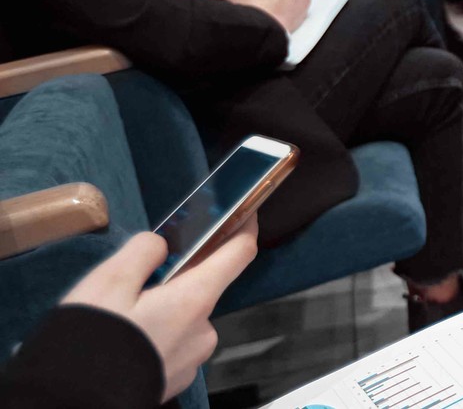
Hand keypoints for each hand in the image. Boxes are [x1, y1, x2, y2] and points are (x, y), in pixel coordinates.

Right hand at [62, 218, 258, 402]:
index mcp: (195, 300)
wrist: (75, 400)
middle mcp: (204, 331)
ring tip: (122, 319)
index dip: (244, 229)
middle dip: (176, 281)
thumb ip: (144, 251)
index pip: (239, 254)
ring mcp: (192, 359)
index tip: (245, 214)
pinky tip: (126, 343)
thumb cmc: (93, 338)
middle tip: (134, 285)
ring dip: (163, 312)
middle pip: (202, 290)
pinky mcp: (176, 380)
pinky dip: (155, 338)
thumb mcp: (110, 280)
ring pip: (184, 320)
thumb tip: (161, 245)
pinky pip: (172, 347)